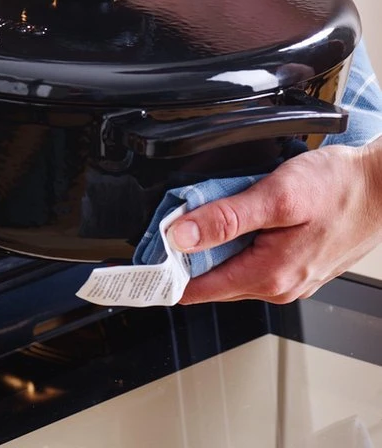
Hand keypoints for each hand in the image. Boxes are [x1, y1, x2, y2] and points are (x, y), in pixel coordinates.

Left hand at [171, 142, 381, 303]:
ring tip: (193, 214)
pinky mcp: (297, 263)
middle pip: (211, 279)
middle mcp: (278, 285)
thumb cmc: (340, 188)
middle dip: (184, 255)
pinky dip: (233, 241)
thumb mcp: (276, 196)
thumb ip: (225, 218)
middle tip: (164, 222)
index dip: (164, 274)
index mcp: (269, 276)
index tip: (139, 258)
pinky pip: (251, 258)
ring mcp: (290, 277)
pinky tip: (230, 216)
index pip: (198, 291)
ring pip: (230, 267)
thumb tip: (180, 237)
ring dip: (209, 246)